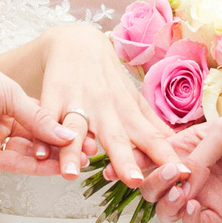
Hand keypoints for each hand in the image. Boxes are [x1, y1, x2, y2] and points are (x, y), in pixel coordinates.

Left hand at [0, 30, 79, 176]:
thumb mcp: (12, 94)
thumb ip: (39, 118)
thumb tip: (66, 134)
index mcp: (9, 102)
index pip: (43, 119)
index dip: (64, 128)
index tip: (86, 135)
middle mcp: (2, 122)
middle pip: (38, 140)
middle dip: (63, 147)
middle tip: (87, 152)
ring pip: (29, 153)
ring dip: (52, 159)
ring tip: (76, 162)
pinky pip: (13, 163)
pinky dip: (34, 166)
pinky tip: (54, 167)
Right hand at [43, 23, 177, 187]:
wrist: (76, 41)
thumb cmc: (107, 77)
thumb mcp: (132, 99)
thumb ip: (152, 125)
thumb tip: (177, 145)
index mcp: (128, 112)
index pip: (152, 137)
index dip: (166, 156)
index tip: (182, 175)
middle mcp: (105, 109)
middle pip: (116, 137)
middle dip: (125, 159)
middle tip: (134, 181)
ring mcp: (77, 103)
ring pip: (76, 129)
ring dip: (74, 150)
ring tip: (71, 174)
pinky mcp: (52, 98)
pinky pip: (45, 119)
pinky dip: (41, 135)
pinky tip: (39, 154)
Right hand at [147, 107, 221, 222]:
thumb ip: (198, 154)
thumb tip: (184, 176)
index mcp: (188, 146)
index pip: (152, 157)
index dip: (137, 163)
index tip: (127, 165)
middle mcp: (193, 172)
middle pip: (154, 188)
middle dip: (154, 184)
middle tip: (172, 176)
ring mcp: (207, 193)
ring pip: (169, 210)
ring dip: (167, 204)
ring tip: (182, 193)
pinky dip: (188, 220)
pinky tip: (195, 207)